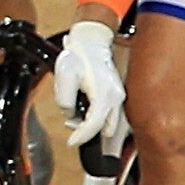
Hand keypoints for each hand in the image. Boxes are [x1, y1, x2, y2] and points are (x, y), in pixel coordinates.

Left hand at [51, 18, 126, 149]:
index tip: (71, 142)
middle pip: (106, 129)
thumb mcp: (64, 76)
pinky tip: (87, 109)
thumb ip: (64, 100)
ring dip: (95, 124)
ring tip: (78, 113)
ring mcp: (120, 97)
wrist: (91, 42)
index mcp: (104, 95)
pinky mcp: (119, 95)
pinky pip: (112, 116)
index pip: (94, 125)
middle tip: (73, 122)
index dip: (82, 137)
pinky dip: (100, 118)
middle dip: (89, 131)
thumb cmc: (78, 56)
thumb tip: (70, 114)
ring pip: (112, 124)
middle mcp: (116, 98)